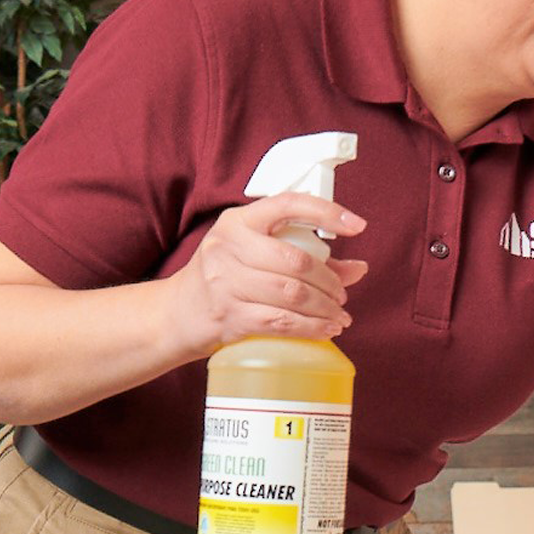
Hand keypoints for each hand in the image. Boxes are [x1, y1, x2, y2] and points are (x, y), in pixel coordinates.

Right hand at [171, 197, 368, 352]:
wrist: (175, 315)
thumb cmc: (222, 281)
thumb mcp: (253, 255)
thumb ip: (302, 255)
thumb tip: (358, 269)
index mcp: (238, 221)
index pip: (289, 204)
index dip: (327, 213)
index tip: (357, 226)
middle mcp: (230, 246)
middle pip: (296, 261)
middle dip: (328, 281)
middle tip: (341, 295)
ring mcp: (227, 283)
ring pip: (291, 294)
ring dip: (323, 308)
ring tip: (338, 317)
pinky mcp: (230, 316)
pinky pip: (280, 322)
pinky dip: (310, 328)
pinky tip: (325, 330)